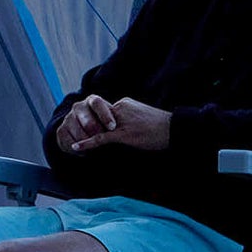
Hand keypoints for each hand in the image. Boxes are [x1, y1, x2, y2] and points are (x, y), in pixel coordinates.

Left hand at [57, 94, 171, 153]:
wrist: (176, 129)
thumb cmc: (161, 126)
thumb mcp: (140, 117)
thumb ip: (127, 118)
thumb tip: (116, 128)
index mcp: (124, 103)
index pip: (103, 112)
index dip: (95, 122)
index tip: (86, 127)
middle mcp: (120, 108)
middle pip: (97, 119)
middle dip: (88, 128)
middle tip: (76, 135)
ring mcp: (121, 121)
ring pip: (97, 128)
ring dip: (86, 136)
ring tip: (75, 142)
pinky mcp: (124, 134)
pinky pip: (101, 138)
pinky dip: (88, 143)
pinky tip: (77, 148)